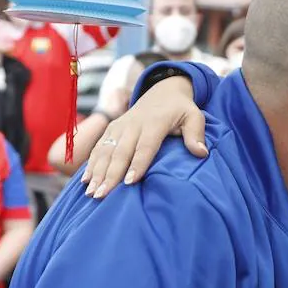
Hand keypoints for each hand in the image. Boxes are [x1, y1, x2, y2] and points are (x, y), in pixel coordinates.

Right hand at [83, 76, 208, 197]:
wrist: (162, 92)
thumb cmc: (180, 110)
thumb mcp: (194, 116)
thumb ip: (196, 134)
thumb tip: (201, 153)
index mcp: (154, 123)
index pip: (145, 146)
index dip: (137, 164)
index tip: (129, 182)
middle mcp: (133, 124)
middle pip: (120, 152)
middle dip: (110, 174)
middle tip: (102, 195)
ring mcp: (120, 126)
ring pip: (106, 150)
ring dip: (97, 172)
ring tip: (92, 194)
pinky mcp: (111, 129)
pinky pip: (99, 147)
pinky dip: (91, 163)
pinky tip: (85, 181)